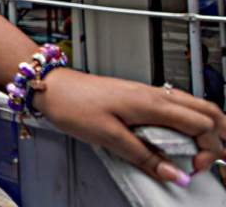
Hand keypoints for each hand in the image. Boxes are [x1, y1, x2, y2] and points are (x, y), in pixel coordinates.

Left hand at [34, 68, 225, 184]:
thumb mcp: (109, 137)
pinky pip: (177, 105)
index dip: (208, 150)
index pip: (202, 125)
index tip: (194, 169)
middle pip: (207, 111)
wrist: (53, 87)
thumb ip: (145, 156)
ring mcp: (149, 94)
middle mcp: (155, 95)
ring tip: (210, 149)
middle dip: (221, 135)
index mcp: (152, 104)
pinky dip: (191, 120)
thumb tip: (175, 175)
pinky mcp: (140, 97)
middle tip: (218, 160)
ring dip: (209, 126)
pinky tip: (185, 135)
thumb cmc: (74, 105)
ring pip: (195, 105)